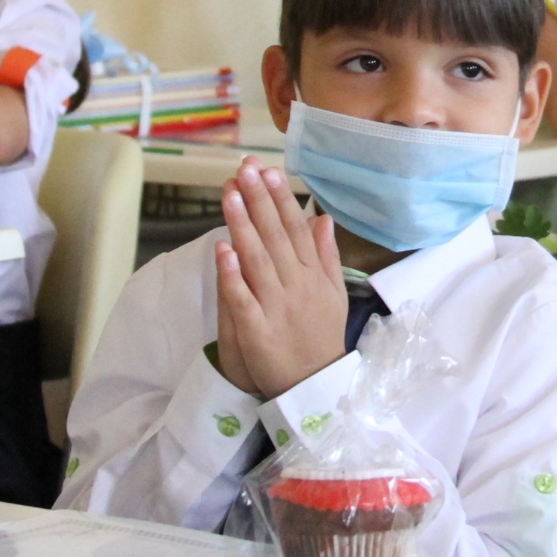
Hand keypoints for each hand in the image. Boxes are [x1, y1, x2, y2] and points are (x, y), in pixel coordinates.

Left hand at [212, 156, 347, 399]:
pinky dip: (233, 275)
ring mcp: (277, 307)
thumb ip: (326, 255)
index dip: (281, 199)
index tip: (268, 171)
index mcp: (314, 275)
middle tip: (244, 169)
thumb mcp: (334, 294)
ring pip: (258, 260)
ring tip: (230, 194)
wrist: (316, 387)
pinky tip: (222, 249)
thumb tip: (322, 218)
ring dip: (243, 225)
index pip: (296, 229)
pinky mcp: (257, 331)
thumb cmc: (321, 337)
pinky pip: (243, 299)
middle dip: (259, 200)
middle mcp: (297, 286)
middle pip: (275, 237)